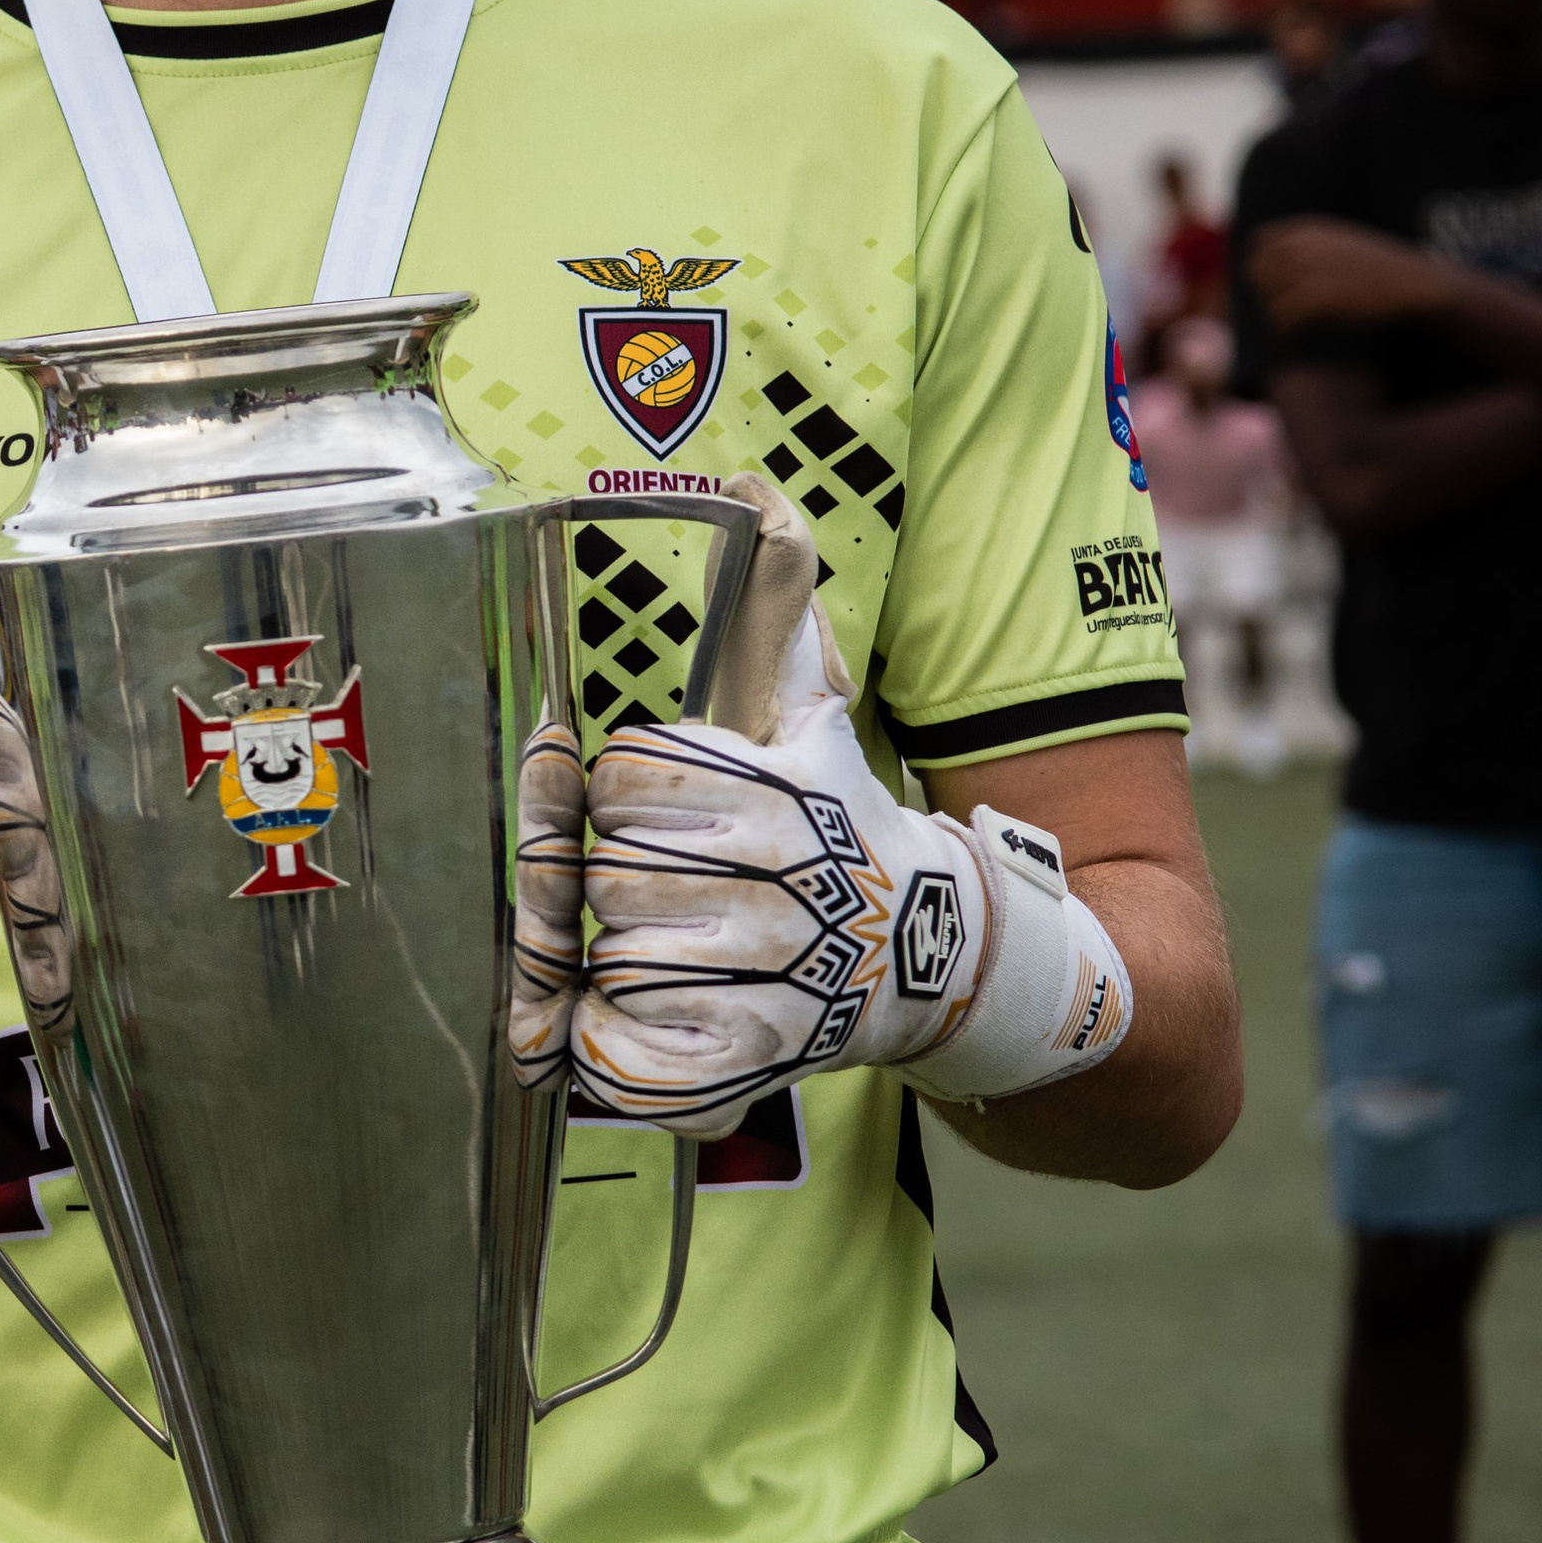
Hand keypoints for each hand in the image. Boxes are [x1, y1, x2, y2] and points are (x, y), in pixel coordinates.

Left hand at [559, 477, 1132, 1133]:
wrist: (934, 953)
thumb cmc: (846, 824)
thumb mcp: (815, 716)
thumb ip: (778, 606)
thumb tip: (753, 484)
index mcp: (771, 793)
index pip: (623, 780)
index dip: (624, 795)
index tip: (654, 810)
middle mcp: (776, 881)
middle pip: (610, 875)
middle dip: (617, 883)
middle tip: (663, 888)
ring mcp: (775, 974)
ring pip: (619, 963)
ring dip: (619, 963)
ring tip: (672, 948)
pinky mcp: (760, 1058)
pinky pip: (634, 1056)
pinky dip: (619, 1050)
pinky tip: (645, 1023)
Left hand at [1248, 217, 1448, 329]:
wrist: (1415, 284)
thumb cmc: (1380, 270)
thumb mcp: (1342, 245)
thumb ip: (1311, 248)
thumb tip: (1275, 264)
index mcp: (1309, 229)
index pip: (1260, 244)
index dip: (1263, 268)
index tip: (1276, 288)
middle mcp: (1305, 245)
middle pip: (1257, 271)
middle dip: (1266, 293)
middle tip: (1285, 311)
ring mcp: (1311, 269)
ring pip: (1268, 297)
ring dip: (1276, 314)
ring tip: (1293, 326)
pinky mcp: (1320, 296)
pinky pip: (1283, 317)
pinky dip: (1285, 330)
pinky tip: (1296, 337)